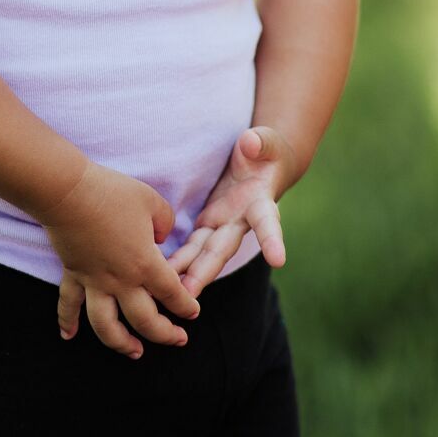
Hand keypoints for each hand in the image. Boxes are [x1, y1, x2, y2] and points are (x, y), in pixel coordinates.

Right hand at [40, 162, 200, 360]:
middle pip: (145, 321)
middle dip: (164, 335)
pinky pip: (68, 304)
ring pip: (107, 326)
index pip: (172, 293)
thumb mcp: (151, 201)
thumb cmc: (112, 193)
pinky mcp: (73, 274)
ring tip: (135, 353)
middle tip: (177, 340)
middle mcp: (121, 280)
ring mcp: (95, 281)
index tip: (193, 312)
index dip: (186, 306)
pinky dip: (67, 321)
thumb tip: (161, 235)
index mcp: (145, 263)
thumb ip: (165, 221)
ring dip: (121, 344)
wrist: (68, 191)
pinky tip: (68, 336)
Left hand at [165, 126, 300, 298]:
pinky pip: (192, 245)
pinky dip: (179, 260)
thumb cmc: (266, 152)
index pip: (268, 221)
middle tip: (190, 294)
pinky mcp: (208, 224)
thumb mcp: (266, 142)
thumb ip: (260, 143)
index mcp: (261, 203)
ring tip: (167, 293)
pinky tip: (159, 274)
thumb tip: (250, 142)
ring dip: (187, 272)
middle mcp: (241, 221)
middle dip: (206, 270)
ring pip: (203, 252)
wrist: (261, 167)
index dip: (272, 239)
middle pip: (223, 248)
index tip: (278, 260)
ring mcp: (223, 225)